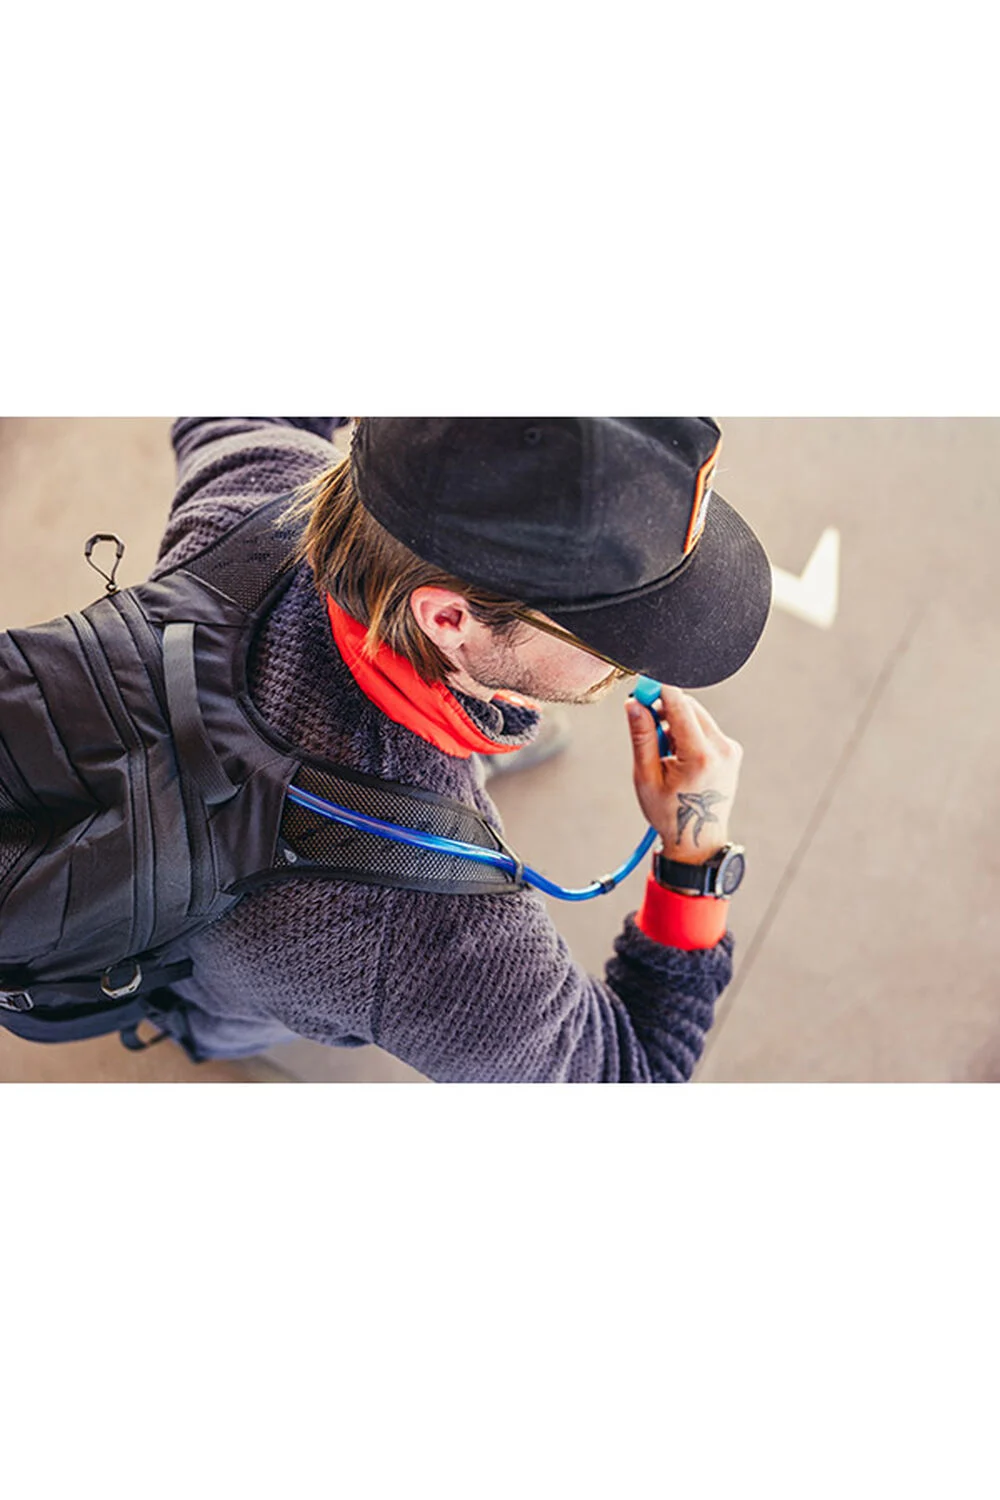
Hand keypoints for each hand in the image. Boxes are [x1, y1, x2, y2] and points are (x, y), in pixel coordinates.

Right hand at [625, 683, 742, 862]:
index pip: (680, 705)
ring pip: (697, 715)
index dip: (657, 692)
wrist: (697, 838)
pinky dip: (688, 731)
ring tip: (663, 750)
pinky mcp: (732, 750)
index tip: (640, 689)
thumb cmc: (669, 812)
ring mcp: (731, 749)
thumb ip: (642, 736)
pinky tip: (678, 754)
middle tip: (644, 722)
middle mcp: (722, 749)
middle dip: (665, 708)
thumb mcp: (646, 776)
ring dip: (676, 721)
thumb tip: (634, 704)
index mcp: (700, 757)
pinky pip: (705, 727)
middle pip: (689, 706)